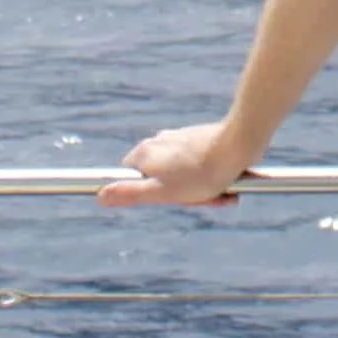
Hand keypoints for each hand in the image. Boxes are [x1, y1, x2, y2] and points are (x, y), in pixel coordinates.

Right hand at [96, 122, 252, 207]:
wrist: (238, 144)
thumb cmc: (200, 173)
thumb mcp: (161, 191)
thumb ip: (130, 194)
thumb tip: (99, 196)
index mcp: (144, 153)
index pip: (132, 180)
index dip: (151, 196)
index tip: (171, 198)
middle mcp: (159, 142)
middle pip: (162, 180)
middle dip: (183, 195)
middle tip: (202, 198)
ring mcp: (180, 140)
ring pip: (185, 175)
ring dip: (202, 190)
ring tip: (221, 191)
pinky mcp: (200, 139)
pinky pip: (201, 166)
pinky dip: (212, 178)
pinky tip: (229, 184)